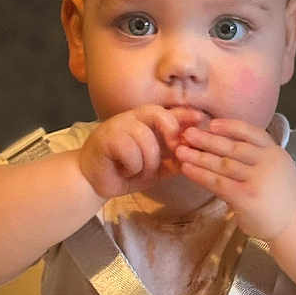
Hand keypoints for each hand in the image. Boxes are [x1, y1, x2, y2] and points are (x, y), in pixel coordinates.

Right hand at [78, 105, 205, 198]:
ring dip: (148, 163)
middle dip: (171, 133)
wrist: (94, 181)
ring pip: (146, 139)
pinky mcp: (106, 137)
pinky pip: (131, 151)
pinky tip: (124, 171)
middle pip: (159, 115)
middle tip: (173, 152)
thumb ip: (172, 161)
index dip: (184, 114)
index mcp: (145, 123)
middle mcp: (132, 119)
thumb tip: (194, 157)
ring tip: (137, 171)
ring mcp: (118, 126)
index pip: (168, 113)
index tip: (200, 118)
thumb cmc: (125, 172)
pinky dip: (132, 167)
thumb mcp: (155, 168)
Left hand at [174, 119, 295, 239]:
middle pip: (233, 146)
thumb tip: (227, 150)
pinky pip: (218, 182)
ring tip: (180, 151)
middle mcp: (267, 162)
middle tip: (187, 133)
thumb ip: (257, 160)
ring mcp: (257, 180)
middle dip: (207, 139)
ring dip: (199, 156)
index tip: (211, 123)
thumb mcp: (277, 170)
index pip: (251, 132)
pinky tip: (187, 169)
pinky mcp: (246, 197)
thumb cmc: (283, 199)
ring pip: (223, 164)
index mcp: (275, 152)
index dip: (230, 126)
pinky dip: (200, 174)